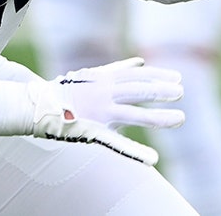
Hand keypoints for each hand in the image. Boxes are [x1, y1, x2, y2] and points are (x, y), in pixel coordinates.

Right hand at [0, 57, 183, 163]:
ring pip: (135, 113)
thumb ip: (118, 68)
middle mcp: (105, 92)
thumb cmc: (67, 89)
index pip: (139, 75)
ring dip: (159, 117)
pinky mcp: (93, 130)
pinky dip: (135, 151)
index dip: (159, 75)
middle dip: (162, 91)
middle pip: (140, 89)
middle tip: (181, 92)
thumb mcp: (94, 74)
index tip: (178, 77)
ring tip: (180, 118)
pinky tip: (152, 159)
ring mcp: (100, 111)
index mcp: (106, 79)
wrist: (39, 105)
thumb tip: (139, 61)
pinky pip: (116, 142)